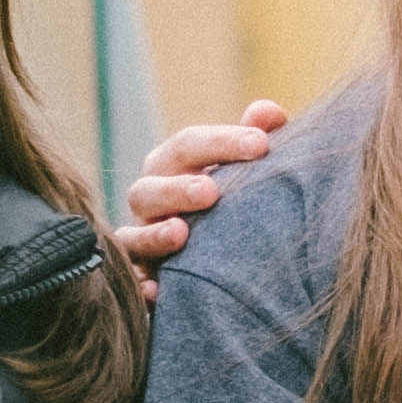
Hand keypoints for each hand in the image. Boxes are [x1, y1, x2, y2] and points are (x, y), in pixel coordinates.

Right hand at [114, 100, 288, 286]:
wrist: (220, 249)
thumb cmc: (232, 195)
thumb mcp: (243, 166)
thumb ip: (254, 137)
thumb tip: (269, 112)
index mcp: (173, 165)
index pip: (188, 145)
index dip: (222, 142)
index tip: (262, 145)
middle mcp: (151, 199)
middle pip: (150, 187)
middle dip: (178, 188)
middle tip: (211, 192)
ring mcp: (141, 238)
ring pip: (132, 235)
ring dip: (154, 234)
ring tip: (182, 234)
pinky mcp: (143, 277)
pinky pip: (133, 282)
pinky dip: (143, 285)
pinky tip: (157, 290)